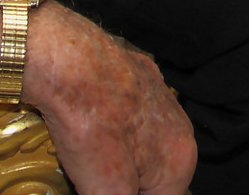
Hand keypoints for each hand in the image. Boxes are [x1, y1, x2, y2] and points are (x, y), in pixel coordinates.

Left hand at [0, 0, 194, 194]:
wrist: (67, 66)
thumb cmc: (90, 125)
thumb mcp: (107, 191)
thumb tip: (123, 192)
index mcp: (181, 156)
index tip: (108, 189)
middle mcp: (179, 124)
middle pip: (154, 171)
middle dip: (128, 179)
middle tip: (94, 177)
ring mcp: (159, 96)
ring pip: (142, 140)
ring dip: (120, 152)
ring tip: (87, 153)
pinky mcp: (138, 75)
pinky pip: (129, 111)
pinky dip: (112, 122)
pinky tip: (87, 125)